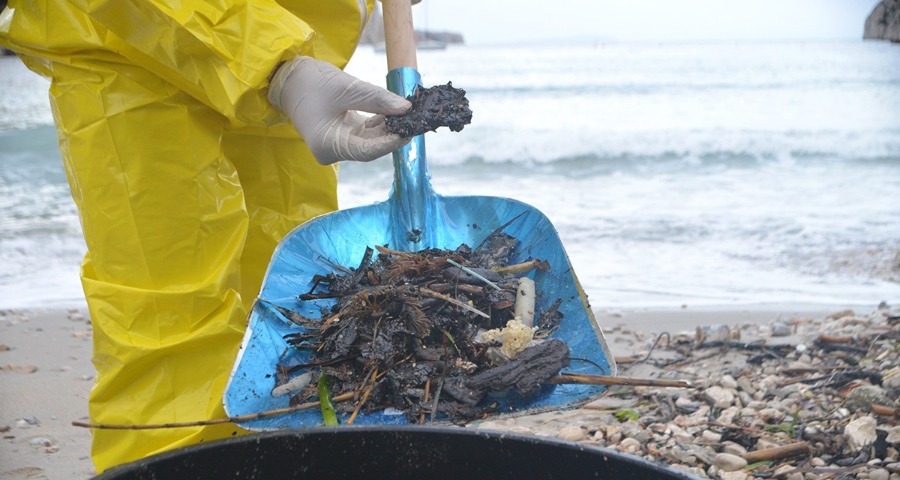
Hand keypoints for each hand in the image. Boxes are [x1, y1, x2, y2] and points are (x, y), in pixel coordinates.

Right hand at [268, 56, 411, 164]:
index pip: (366, 151)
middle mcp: (333, 151)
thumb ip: (377, 99)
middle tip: (417, 120)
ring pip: (371, 140)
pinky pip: (367, 133)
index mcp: (327, 146)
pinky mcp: (343, 135)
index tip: (410, 131)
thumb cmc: (310, 82)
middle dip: (393, 133)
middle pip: (371, 147)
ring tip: (411, 114)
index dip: (390, 142)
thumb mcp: (347, 88)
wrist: (289, 78)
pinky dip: (381, 123)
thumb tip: (407, 108)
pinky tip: (397, 113)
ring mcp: (338, 144)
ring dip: (390, 127)